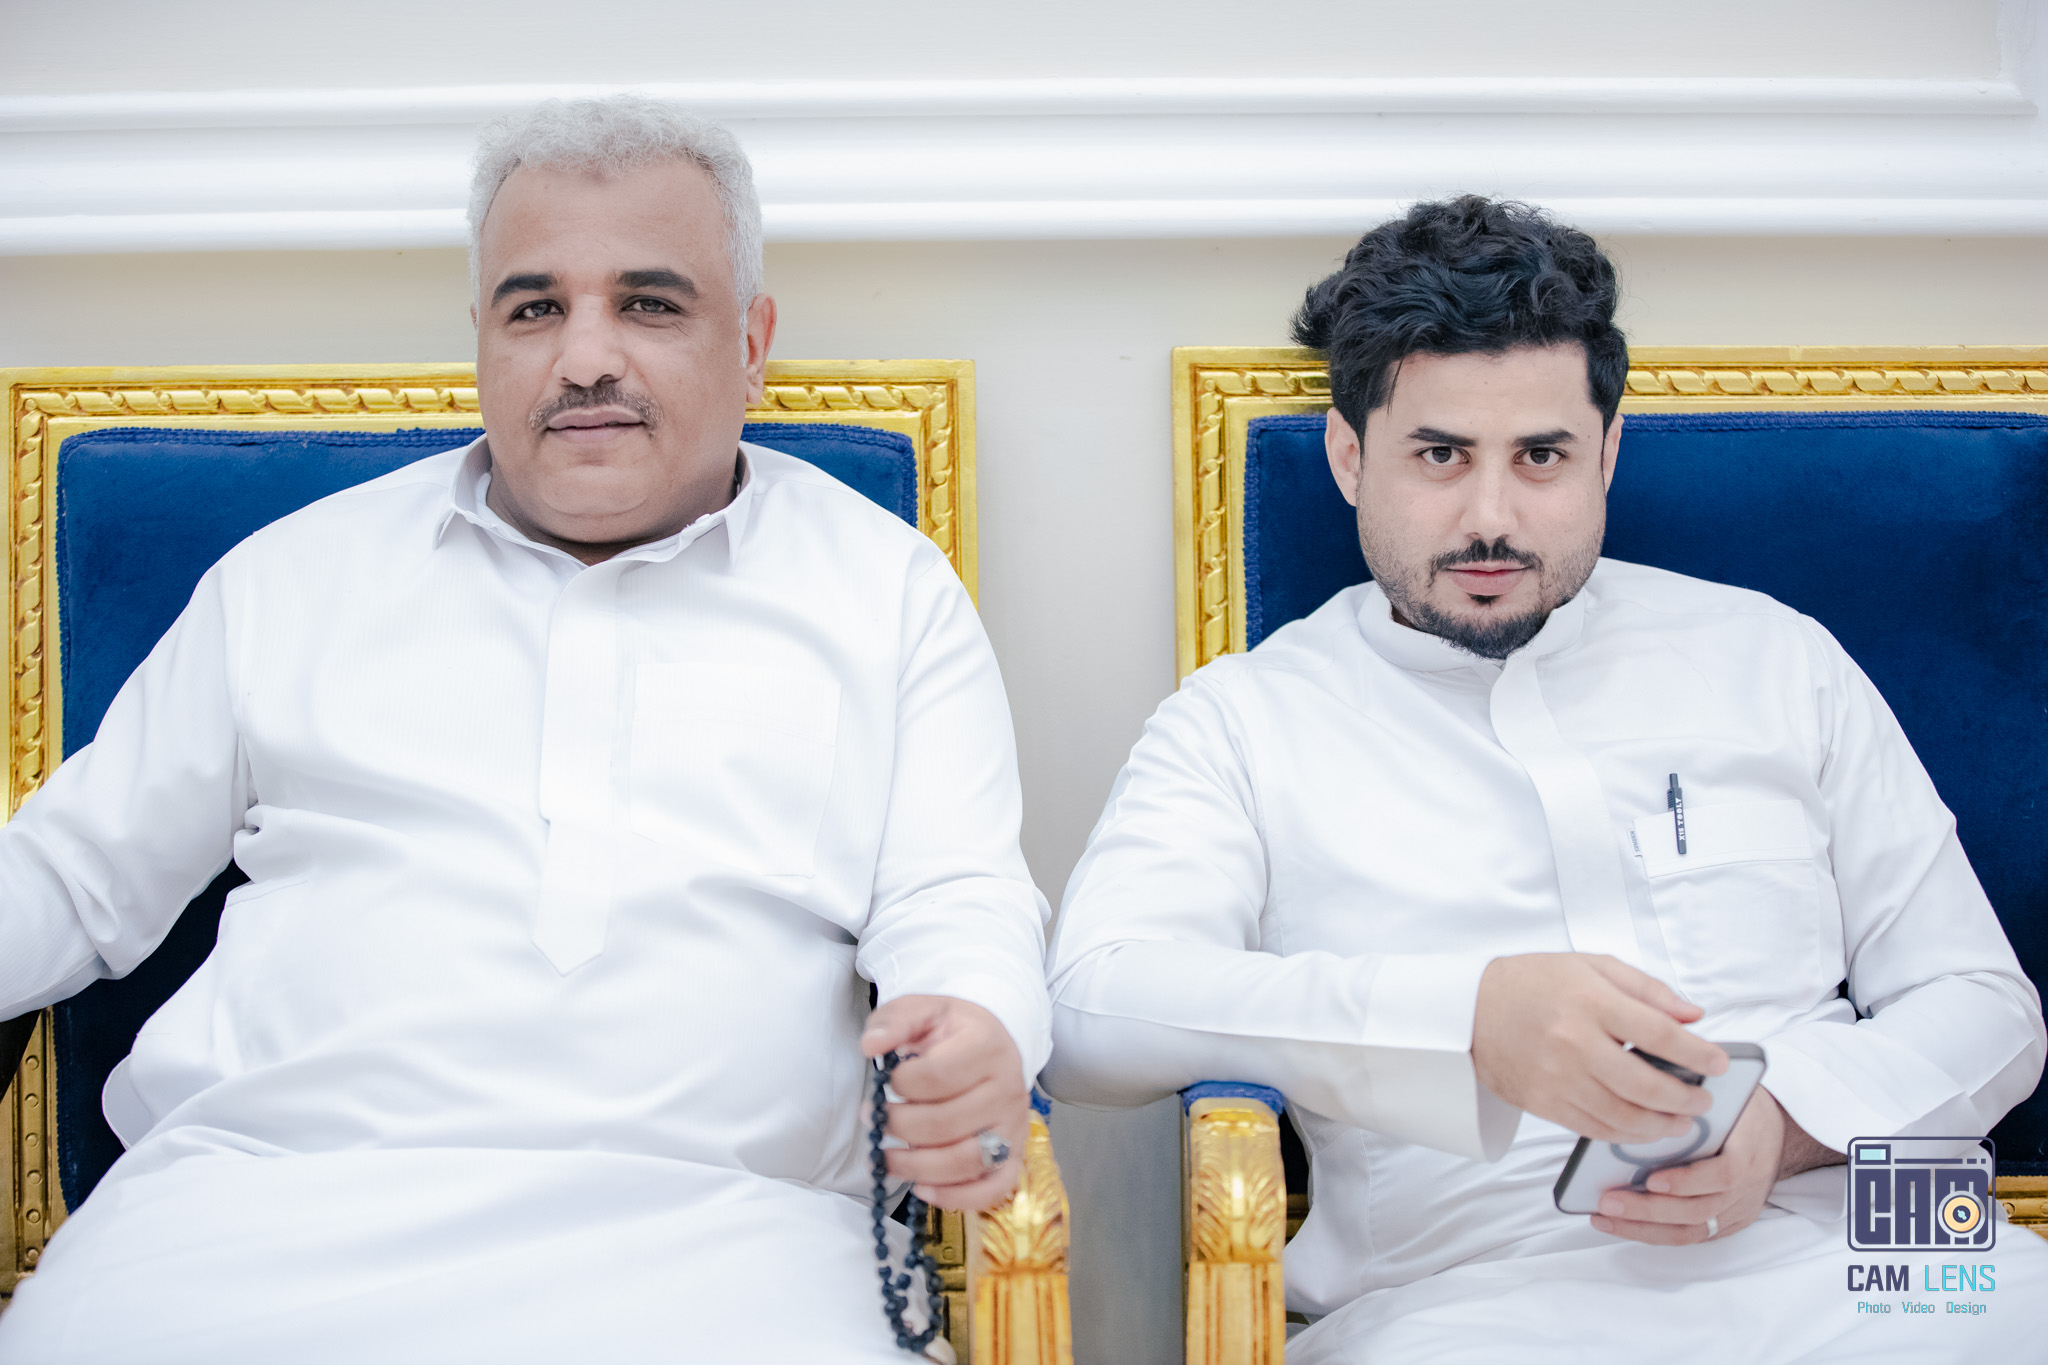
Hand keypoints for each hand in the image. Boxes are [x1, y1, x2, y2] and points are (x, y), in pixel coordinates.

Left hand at [861, 994, 1029, 1211]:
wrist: (995, 1040)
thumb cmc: (953, 1030)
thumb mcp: (922, 1009)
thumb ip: (893, 1021)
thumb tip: (870, 1045)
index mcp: (986, 1047)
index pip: (937, 1076)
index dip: (901, 1084)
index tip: (885, 1080)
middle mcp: (1007, 1090)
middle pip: (945, 1124)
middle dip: (898, 1125)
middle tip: (873, 1118)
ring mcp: (1013, 1127)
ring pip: (966, 1161)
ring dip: (916, 1167)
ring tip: (884, 1157)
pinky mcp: (1014, 1155)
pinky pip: (993, 1189)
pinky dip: (957, 1197)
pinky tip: (922, 1188)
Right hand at [1472, 953, 1727, 1142]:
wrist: (1469, 1010)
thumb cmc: (1534, 983)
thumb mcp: (1591, 966)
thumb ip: (1646, 989)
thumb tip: (1694, 1017)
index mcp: (1590, 1001)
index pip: (1659, 1033)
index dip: (1698, 1054)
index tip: (1720, 1063)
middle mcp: (1574, 1042)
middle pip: (1646, 1085)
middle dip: (1686, 1099)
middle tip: (1703, 1101)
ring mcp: (1557, 1077)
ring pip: (1623, 1117)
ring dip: (1661, 1126)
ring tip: (1680, 1122)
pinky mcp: (1543, 1103)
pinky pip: (1594, 1129)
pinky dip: (1626, 1135)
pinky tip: (1643, 1129)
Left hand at [1592, 1085, 1794, 1244]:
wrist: (1774, 1131)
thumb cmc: (1736, 1104)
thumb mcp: (1723, 1091)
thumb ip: (1689, 1092)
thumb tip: (1636, 1075)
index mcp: (1750, 1148)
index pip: (1727, 1173)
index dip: (1690, 1180)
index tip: (1652, 1179)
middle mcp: (1749, 1185)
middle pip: (1701, 1209)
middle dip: (1650, 1209)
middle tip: (1607, 1200)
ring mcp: (1739, 1209)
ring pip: (1692, 1230)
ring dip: (1643, 1226)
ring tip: (1603, 1216)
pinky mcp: (1726, 1224)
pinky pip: (1689, 1236)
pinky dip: (1652, 1233)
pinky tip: (1618, 1224)